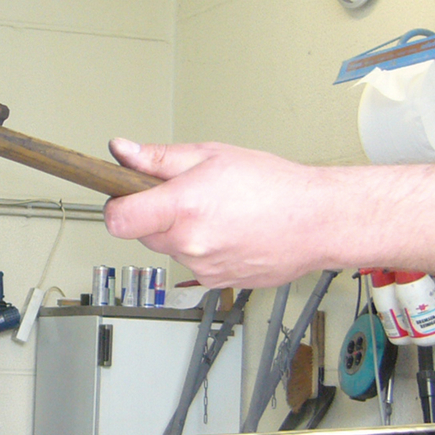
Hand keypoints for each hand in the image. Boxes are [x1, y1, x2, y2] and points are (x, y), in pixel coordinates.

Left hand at [102, 139, 332, 288]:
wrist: (319, 221)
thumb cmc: (274, 186)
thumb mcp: (211, 156)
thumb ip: (159, 158)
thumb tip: (122, 152)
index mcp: (182, 208)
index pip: (117, 220)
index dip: (115, 206)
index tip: (123, 196)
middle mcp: (189, 244)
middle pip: (141, 234)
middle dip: (154, 215)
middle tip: (186, 195)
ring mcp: (202, 268)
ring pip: (169, 249)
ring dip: (180, 233)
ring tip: (217, 212)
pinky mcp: (217, 282)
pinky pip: (193, 264)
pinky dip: (202, 249)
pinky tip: (229, 232)